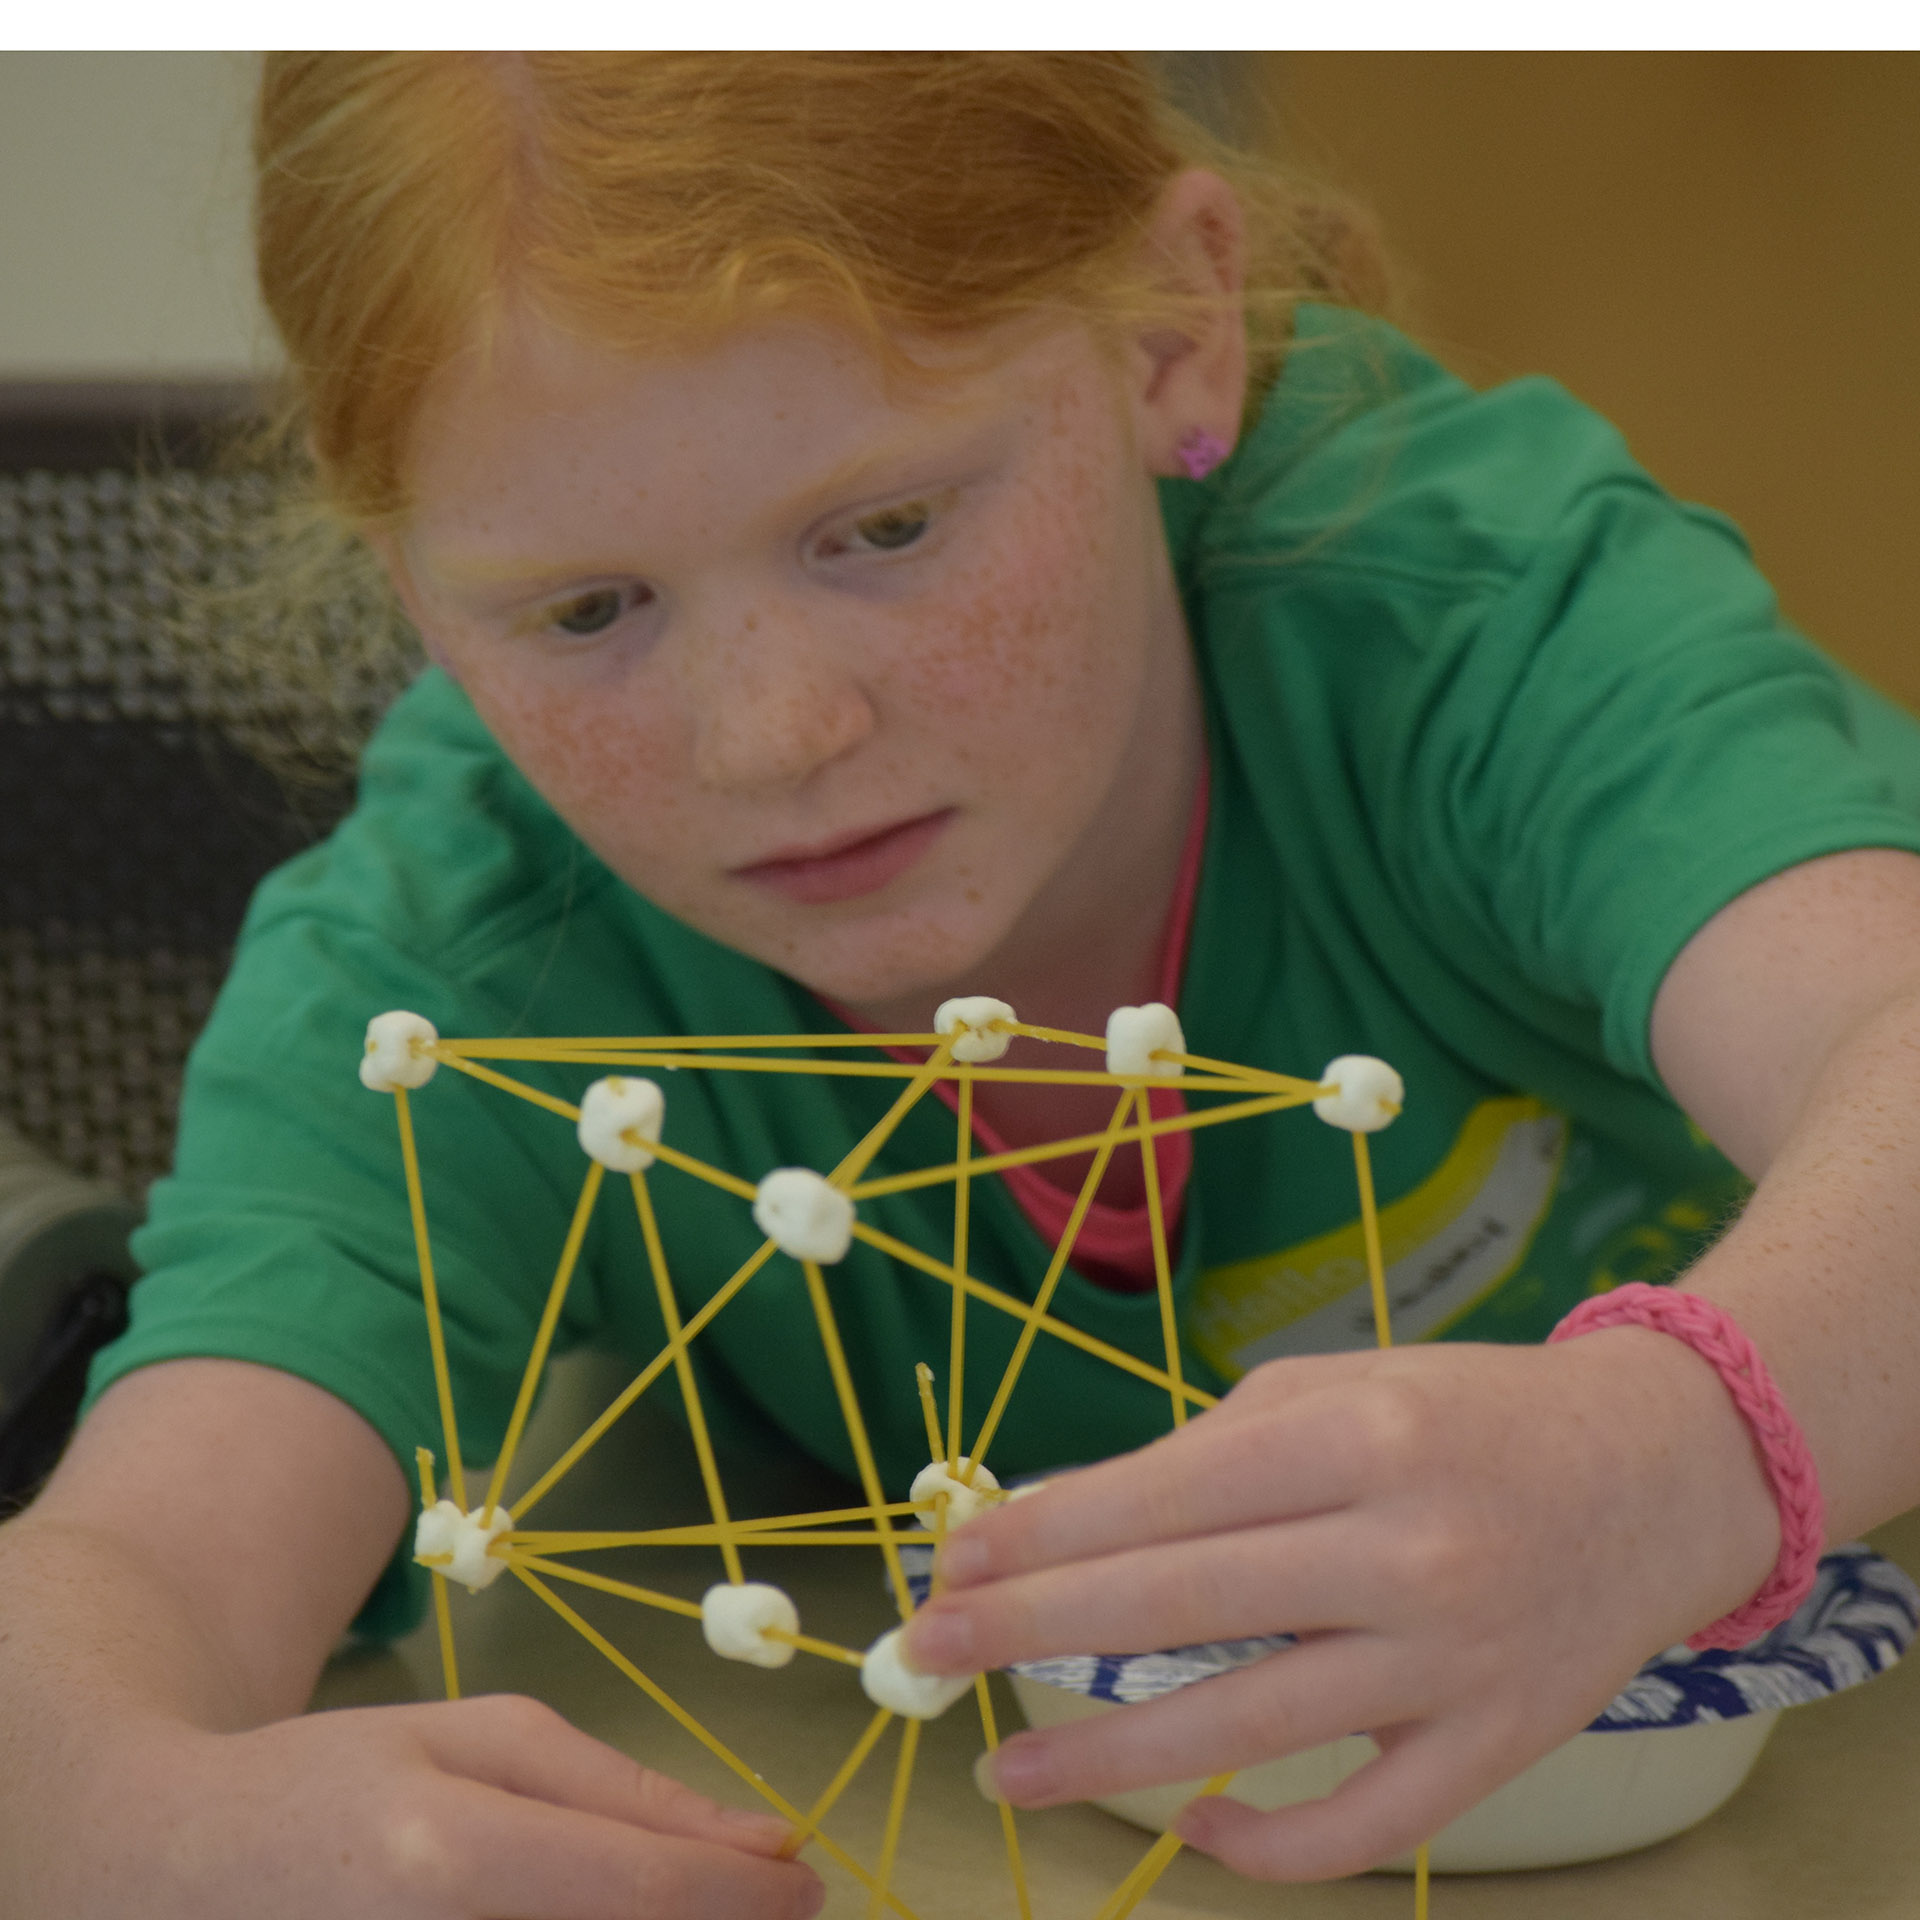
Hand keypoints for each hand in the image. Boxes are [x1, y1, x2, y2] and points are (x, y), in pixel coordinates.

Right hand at [38, 1692, 822, 1919]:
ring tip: (677, 1915)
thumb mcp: (477, 1737)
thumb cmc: (328, 1782)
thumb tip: (767, 1845)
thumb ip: (624, 1790)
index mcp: (447, 1857)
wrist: (157, 1873)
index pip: (646, 1897)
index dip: (750, 1903)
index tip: (808, 1885)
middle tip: (756, 1911)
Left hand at [901, 1329, 1779, 1879]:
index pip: (1165, 1495)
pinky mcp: (1497, 1751)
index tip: (953, 1557)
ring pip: (1248, 1728)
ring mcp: (1455, 1664)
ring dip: (1107, 1757)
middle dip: (1032, 1628)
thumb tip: (1068, 1526)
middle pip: (1182, 1604)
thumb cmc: (1469, 1410)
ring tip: (1006, 1770)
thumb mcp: (1338, 1386)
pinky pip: (1360, 1827)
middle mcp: (1406, 1547)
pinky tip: (1191, 1826)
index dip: (1045, 1531)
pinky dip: (1266, 1843)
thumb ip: (1211, 1454)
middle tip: (926, 1648)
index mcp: (1359, 1435)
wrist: (1658, 1471)